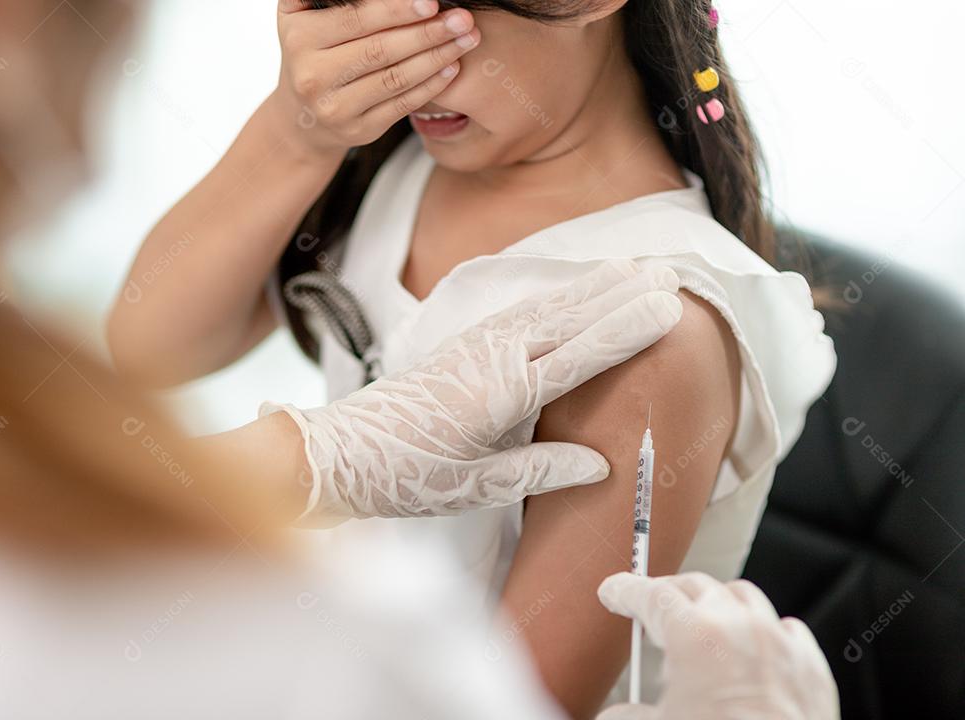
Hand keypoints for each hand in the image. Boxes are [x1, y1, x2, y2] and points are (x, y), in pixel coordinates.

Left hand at [262, 260, 683, 524]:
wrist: (343, 452)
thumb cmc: (407, 476)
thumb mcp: (475, 487)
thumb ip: (539, 470)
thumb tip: (601, 464)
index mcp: (500, 396)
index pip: (577, 357)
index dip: (624, 331)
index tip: (667, 308)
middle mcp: (492, 360)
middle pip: (569, 319)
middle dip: (621, 294)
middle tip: (671, 273)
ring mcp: (476, 346)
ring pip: (547, 308)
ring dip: (593, 285)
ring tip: (635, 267)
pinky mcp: (464, 343)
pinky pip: (522, 310)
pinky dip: (556, 295)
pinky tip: (574, 287)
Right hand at [274, 0, 479, 156]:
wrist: (302, 116)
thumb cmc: (314, 53)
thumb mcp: (306, 17)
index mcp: (301, 38)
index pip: (357, 20)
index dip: (397, 11)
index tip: (431, 2)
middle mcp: (313, 76)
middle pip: (380, 50)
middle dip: (427, 33)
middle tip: (462, 20)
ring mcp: (336, 108)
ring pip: (395, 78)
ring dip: (436, 57)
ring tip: (465, 39)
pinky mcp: (359, 130)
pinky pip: (402, 104)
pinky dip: (430, 85)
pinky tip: (451, 67)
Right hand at [597, 572, 840, 719]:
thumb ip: (624, 715)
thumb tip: (617, 715)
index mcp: (695, 636)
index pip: (651, 595)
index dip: (625, 591)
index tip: (615, 592)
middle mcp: (741, 628)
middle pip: (697, 586)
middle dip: (668, 593)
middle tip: (651, 611)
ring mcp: (781, 645)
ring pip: (744, 598)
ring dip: (718, 604)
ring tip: (703, 626)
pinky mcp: (811, 670)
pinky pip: (786, 630)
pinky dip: (764, 632)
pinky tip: (754, 652)